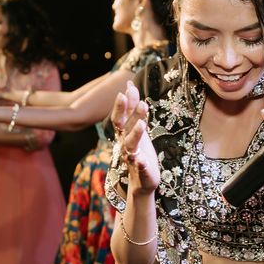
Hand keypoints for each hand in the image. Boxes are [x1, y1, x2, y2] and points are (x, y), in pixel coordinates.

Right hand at [109, 81, 158, 195]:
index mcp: (124, 132)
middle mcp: (124, 142)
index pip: (122, 114)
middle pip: (122, 125)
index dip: (123, 101)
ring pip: (131, 144)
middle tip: (124, 95)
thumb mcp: (137, 126)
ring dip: (135, 133)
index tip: (127, 87)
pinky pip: (139, 165)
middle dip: (123, 110)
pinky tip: (141, 160)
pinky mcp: (141, 169)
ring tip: (142, 124)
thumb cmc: (139, 149)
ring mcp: (132, 156)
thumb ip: (133, 108)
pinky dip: (139, 162)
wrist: (142, 179)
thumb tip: (129, 85)